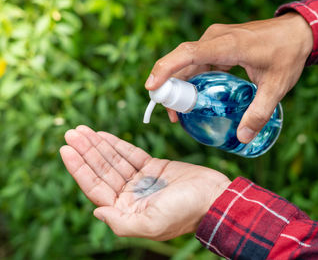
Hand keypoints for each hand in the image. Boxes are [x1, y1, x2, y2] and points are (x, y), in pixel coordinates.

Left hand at [59, 125, 230, 240]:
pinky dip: (116, 144)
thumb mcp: (151, 224)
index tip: (66, 149)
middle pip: (101, 170)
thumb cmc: (185, 212)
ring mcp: (141, 180)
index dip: (79, 168)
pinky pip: (130, 153)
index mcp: (126, 210)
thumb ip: (121, 223)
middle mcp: (130, 195)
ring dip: (97, 145)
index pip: (95, 187)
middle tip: (71, 133)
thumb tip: (96, 212)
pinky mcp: (154, 167)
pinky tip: (103, 135)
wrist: (214, 197)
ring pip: (114, 160)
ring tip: (81, 130)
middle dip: (86, 151)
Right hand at [145, 12, 312, 142]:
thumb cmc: (287, 54)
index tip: (151, 88)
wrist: (297, 32)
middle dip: (170, 86)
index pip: (188, 54)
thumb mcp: (276, 87)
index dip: (166, 69)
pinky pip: (199, 60)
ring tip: (181, 111)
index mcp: (228, 45)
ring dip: (181, 84)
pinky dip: (193, 78)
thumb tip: (242, 137)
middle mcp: (216, 38)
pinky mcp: (219, 44)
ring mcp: (216, 39)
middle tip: (172, 115)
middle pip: (182, 60)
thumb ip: (259, 113)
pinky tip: (197, 96)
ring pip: (189, 61)